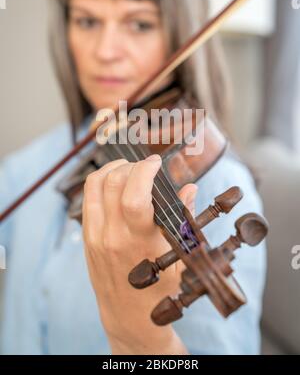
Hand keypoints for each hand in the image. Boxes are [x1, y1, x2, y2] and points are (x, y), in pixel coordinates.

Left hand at [82, 154, 196, 353]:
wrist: (129, 316)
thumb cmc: (159, 289)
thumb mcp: (177, 257)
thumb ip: (182, 218)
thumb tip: (190, 188)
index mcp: (139, 241)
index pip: (134, 194)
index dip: (145, 169)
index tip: (156, 162)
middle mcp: (113, 235)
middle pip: (113, 181)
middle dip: (132, 164)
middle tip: (146, 166)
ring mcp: (96, 235)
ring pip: (95, 184)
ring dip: (113, 168)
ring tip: (129, 168)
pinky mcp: (87, 237)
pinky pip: (88, 198)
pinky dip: (100, 182)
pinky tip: (115, 183)